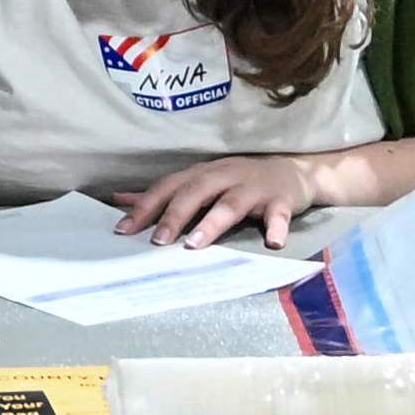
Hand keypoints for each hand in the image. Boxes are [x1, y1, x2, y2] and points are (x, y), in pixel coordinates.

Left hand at [121, 153, 319, 249]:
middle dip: (174, 215)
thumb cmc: (239, 180)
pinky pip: (280, 214)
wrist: (294, 170)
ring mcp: (254, 187)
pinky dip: (277, 227)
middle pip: (196, 192)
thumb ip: (164, 193)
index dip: (145, 206)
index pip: (169, 187)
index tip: (123, 230)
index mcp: (203, 174)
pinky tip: (273, 242)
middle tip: (157, 241)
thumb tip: (120, 200)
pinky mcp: (282, 199)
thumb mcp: (201, 181)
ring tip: (195, 244)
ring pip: (231, 203)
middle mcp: (225, 176)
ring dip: (213, 223)